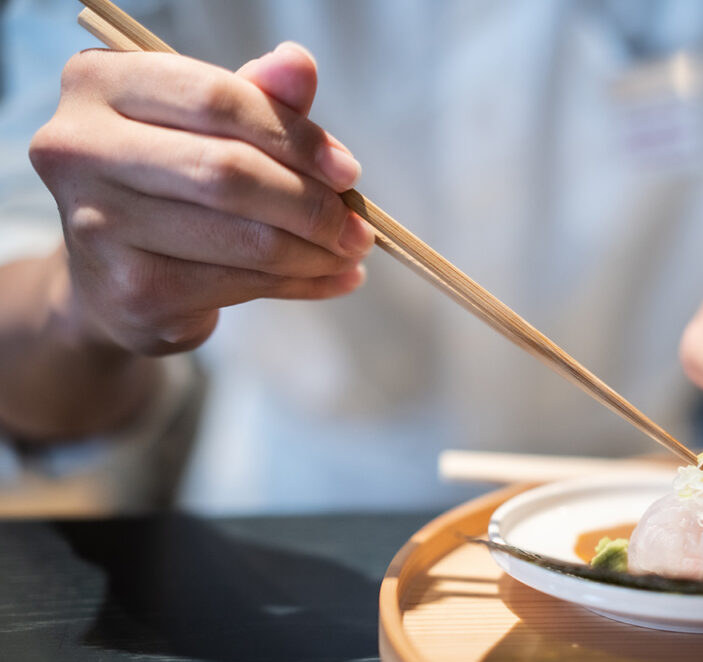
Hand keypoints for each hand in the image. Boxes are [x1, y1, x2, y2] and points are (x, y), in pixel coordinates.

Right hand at [28, 43, 373, 355]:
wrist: (109, 280)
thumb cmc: (167, 186)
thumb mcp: (205, 129)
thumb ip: (255, 97)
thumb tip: (300, 65)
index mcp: (98, 85)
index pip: (217, 100)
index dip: (296, 136)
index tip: (347, 171)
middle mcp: (80, 150)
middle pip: (230, 174)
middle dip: (312, 205)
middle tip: (357, 227)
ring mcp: (98, 226)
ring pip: (245, 238)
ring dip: (315, 251)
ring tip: (349, 252)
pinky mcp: (131, 291)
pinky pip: (242, 284)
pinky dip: (301, 283)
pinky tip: (331, 279)